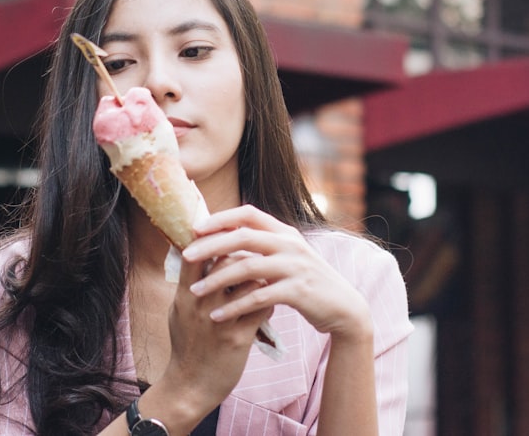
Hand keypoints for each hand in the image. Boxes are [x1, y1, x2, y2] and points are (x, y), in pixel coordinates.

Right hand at [159, 254, 272, 414]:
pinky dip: (270, 301)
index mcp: (184, 296)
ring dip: (261, 275)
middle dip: (244, 252)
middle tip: (255, 253)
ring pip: (250, 282)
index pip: (197, 253)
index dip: (213, 239)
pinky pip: (262, 308)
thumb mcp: (178, 311)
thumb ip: (188, 285)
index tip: (228, 234)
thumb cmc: (185, 346)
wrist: (190, 386)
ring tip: (266, 276)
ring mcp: (221, 321)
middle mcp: (201, 305)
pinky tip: (271, 302)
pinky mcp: (239, 339)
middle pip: (227, 261)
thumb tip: (195, 257)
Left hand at [182, 205, 373, 344]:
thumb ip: (262, 245)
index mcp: (284, 231)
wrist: (343, 307)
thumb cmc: (306, 281)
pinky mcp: (298, 291)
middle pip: (242, 237)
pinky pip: (258, 297)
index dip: (220, 218)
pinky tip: (217, 315)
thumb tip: (224, 237)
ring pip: (247, 268)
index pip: (248, 213)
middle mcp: (289, 244)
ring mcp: (295, 266)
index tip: (195, 228)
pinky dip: (235, 306)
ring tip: (194, 290)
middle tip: (185, 256)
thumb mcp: (287, 256)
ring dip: (217, 280)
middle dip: (211, 246)